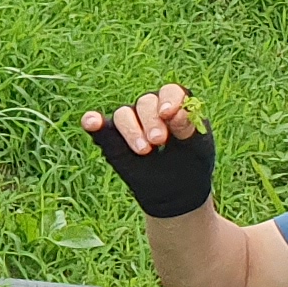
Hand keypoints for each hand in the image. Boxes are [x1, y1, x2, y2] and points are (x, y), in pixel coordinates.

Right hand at [83, 85, 217, 219]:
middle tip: (159, 142)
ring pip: (123, 113)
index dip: (169, 100)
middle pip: (146, 102)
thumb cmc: (190, 165)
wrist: (175, 193)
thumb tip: (176, 111)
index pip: (170, 92)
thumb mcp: (196, 148)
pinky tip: (90, 121)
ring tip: (143, 150)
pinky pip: (99, 126)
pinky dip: (94, 122)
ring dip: (131, 130)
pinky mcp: (112, 138)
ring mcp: (130, 122)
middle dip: (151, 121)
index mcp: (175, 106)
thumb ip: (187, 128)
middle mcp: (151, 109)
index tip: (168, 114)